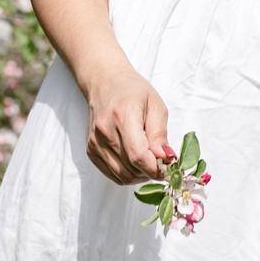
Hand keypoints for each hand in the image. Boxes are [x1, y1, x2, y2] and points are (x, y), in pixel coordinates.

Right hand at [85, 66, 171, 185]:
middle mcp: (105, 132)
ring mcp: (95, 143)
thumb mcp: (155, 105)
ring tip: (149, 160)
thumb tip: (166, 159)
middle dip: (150, 171)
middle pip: (131, 168)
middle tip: (161, 162)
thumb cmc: (133, 91)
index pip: (138, 155)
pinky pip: (113, 175)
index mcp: (123, 116)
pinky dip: (128, 174)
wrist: (105, 83)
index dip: (155, 168)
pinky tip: (136, 162)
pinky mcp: (91, 151)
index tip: (168, 168)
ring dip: (140, 175)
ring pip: (122, 176)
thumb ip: (160, 134)